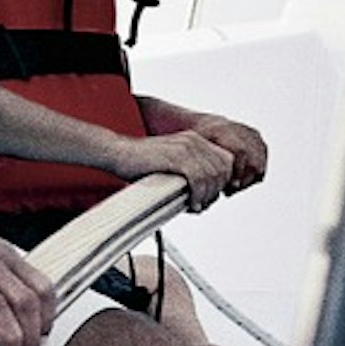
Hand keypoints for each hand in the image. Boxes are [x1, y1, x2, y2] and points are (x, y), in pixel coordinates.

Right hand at [140, 102, 269, 193]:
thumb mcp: (173, 164)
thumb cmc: (141, 163)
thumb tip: (208, 195)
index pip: (226, 161)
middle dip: (216, 191)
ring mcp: (186, 147)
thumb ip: (192, 173)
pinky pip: (198, 179)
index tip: (211, 195)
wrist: (118, 153)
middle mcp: (194, 141)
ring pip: (213, 176)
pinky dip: (199, 195)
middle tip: (202, 204)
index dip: (223, 181)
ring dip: (207, 196)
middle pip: (223, 170)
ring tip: (196, 206)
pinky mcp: (176, 157)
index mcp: (196, 140)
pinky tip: (192, 204)